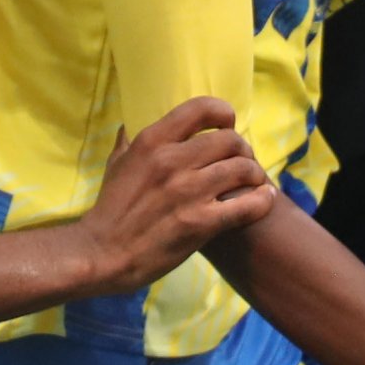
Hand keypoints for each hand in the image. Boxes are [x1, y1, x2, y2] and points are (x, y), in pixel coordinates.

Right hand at [78, 97, 274, 292]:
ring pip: (243, 169)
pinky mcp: (201, 223)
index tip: (228, 125)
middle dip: (243, 149)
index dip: (223, 113)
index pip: (201, 109)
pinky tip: (263, 200)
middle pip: (230, 140)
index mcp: (152, 142)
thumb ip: (128, 142)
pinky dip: (261, 200)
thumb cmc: (109, 210)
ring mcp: (189, 192)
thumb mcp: (115, 165)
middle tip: (242, 162)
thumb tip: (131, 123)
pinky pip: (248, 205)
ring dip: (254, 175)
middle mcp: (173, 161)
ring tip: (253, 183)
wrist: (102, 254)